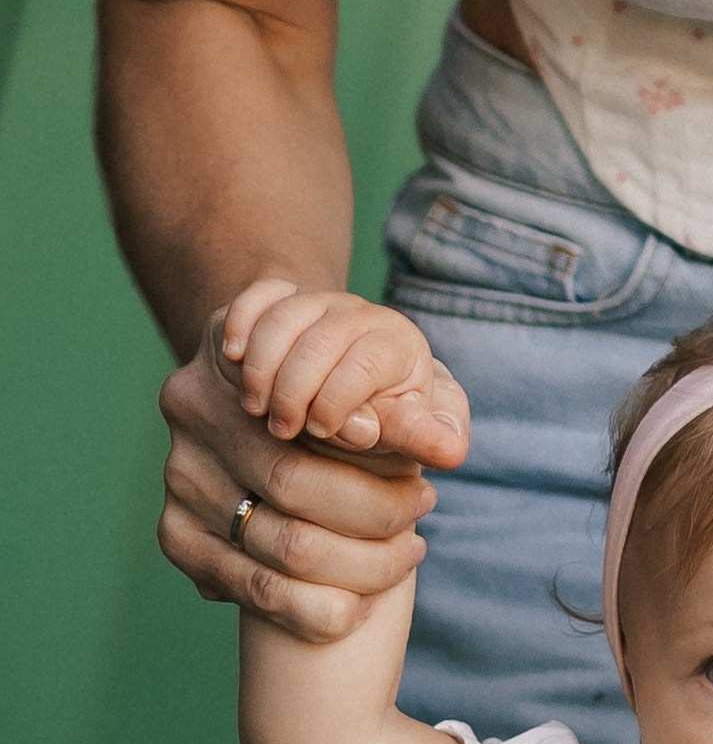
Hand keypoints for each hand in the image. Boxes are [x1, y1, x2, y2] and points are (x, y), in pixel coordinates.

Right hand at [157, 299, 469, 642]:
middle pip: (295, 484)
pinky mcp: (176, 534)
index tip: (425, 485)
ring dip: (361, 567)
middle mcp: (191, 407)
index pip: (310, 414)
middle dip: (376, 514)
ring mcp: (178, 473)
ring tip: (408, 553)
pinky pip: (252, 591)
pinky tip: (359, 608)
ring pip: (282, 547)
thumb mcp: (370, 371)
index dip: (374, 457)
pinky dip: (315, 611)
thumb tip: (448, 450)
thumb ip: (404, 410)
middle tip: (424, 514)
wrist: (271, 404)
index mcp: (230, 350)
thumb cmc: (333, 386)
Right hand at [221, 278, 463, 455]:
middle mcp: (363, 314)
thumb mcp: (403, 434)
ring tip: (256, 407)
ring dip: (262, 365)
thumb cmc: (382, 421)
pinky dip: (241, 321)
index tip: (321, 432)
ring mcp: (323, 301)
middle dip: (295, 389)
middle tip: (281, 430)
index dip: (338, 400)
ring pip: (285, 318)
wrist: (356, 391)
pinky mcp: (286, 296)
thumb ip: (416, 437)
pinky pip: (260, 293)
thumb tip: (449, 450)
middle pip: (320, 340)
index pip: (365, 363)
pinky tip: (231, 355)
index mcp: (401, 345)